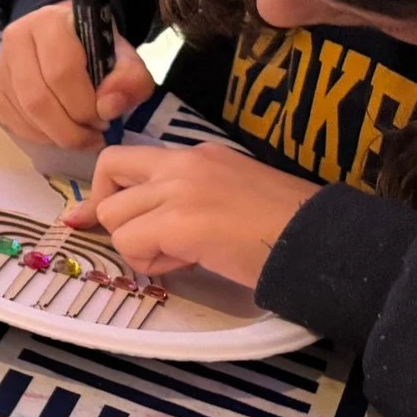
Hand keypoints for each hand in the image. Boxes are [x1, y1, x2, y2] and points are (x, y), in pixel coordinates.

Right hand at [0, 1, 158, 148]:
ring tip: (81, 136)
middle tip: (94, 137)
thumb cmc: (96, 48)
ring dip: (57, 136)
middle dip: (71, 129)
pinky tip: (60, 133)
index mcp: (49, 23)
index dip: (85, 106)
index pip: (61, 72)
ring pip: (25, 114)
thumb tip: (107, 109)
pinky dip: (41, 137)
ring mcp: (0, 68)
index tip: (106, 120)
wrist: (67, 40)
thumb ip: (129, 79)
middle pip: (38, 99)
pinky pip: (14, 124)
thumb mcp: (125, 57)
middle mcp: (16, 40)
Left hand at [64, 141, 318, 290]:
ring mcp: (179, 189)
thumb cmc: (285, 226)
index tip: (96, 215)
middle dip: (113, 213)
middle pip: (109, 175)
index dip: (108, 189)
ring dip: (137, 244)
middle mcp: (183, 163)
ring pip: (114, 216)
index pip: (126, 159)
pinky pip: (131, 244)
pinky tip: (188, 262)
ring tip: (181, 253)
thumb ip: (183, 200)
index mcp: (197, 155)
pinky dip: (150, 262)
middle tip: (143, 239)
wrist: (320, 240)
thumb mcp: (229, 196)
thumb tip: (146, 223)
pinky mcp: (180, 222)